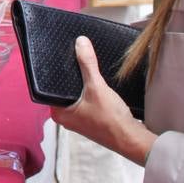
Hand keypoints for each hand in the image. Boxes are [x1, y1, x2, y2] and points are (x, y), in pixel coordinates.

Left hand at [50, 37, 154, 165]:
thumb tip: (80, 42)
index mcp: (59, 113)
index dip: (56, 71)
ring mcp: (79, 120)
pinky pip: (87, 100)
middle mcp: (66, 118)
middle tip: (75, 57)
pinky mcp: (92, 120)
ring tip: (86, 67)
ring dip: (83, 84)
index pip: (50, 86)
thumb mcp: (97, 87)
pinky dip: (91, 92)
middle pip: (65, 89)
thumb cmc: (112, 120)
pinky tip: (97, 83)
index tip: (60, 57)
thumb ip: (87, 64)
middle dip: (72, 75)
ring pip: (77, 95)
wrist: (133, 140)